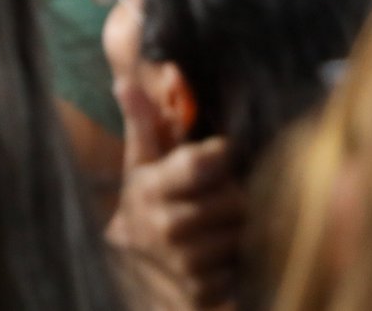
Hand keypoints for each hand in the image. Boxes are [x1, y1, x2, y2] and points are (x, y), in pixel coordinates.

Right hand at [106, 84, 245, 308]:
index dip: (221, 153)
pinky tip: (226, 250)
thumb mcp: (140, 163)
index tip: (224, 152)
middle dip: (236, 193)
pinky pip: (245, 265)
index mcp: (150, 188)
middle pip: (234, 199)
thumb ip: (142, 123)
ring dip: (242, 226)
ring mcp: (185, 262)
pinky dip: (242, 257)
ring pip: (245, 232)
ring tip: (226, 222)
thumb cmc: (144, 202)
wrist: (132, 266)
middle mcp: (166, 225)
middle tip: (224, 192)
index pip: (200, 163)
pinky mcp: (204, 291)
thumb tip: (125, 82)